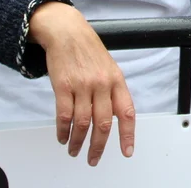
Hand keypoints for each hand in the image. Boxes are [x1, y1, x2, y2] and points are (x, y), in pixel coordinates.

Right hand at [28, 2, 135, 165]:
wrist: (67, 32)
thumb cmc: (88, 50)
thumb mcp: (109, 68)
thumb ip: (112, 91)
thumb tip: (115, 117)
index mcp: (117, 80)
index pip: (127, 112)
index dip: (128, 134)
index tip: (127, 151)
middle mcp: (102, 84)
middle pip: (103, 123)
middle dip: (98, 146)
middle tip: (93, 158)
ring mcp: (83, 85)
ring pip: (82, 123)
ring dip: (78, 142)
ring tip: (75, 150)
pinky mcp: (63, 86)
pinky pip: (64, 115)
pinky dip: (63, 131)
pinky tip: (63, 137)